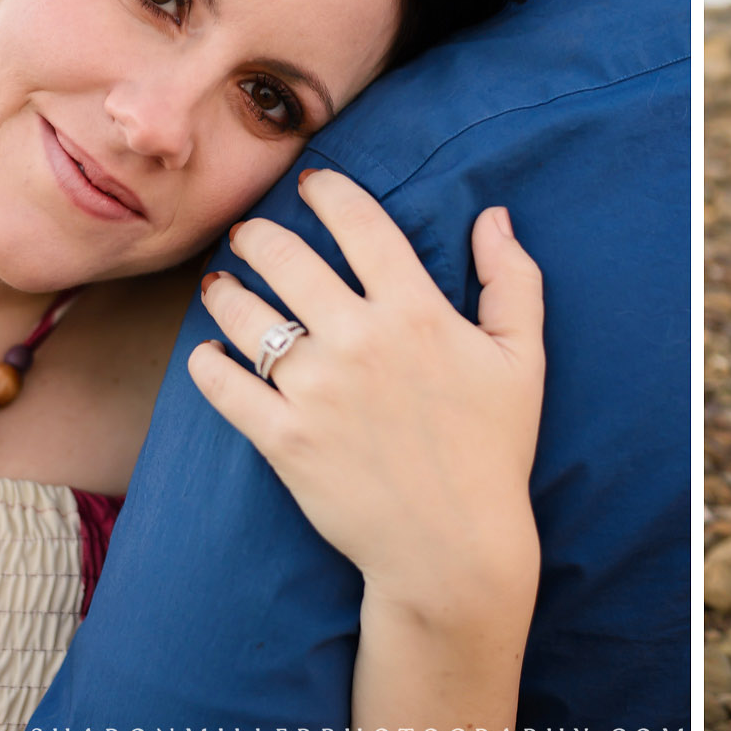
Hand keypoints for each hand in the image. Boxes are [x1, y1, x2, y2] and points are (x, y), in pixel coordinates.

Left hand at [189, 168, 545, 628]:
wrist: (452, 548)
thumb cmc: (494, 450)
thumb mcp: (523, 358)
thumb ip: (514, 280)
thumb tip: (494, 217)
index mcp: (416, 313)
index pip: (361, 225)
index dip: (330, 192)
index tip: (312, 183)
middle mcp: (359, 342)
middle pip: (287, 258)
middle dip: (260, 234)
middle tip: (250, 232)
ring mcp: (315, 392)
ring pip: (247, 315)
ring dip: (226, 290)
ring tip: (222, 284)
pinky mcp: (282, 440)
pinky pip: (225, 387)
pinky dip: (207, 363)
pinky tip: (208, 352)